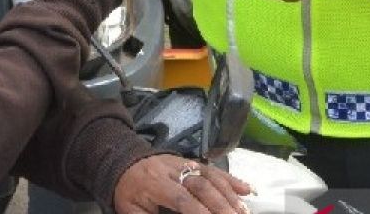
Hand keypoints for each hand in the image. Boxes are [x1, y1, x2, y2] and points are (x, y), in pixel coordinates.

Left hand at [114, 155, 251, 213]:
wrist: (123, 160)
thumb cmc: (127, 191)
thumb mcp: (130, 209)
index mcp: (155, 183)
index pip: (182, 198)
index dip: (199, 211)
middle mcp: (173, 170)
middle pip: (201, 186)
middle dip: (221, 205)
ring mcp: (184, 163)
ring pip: (211, 176)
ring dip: (230, 194)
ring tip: (244, 212)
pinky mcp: (192, 161)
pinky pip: (213, 169)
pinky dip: (231, 180)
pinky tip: (246, 190)